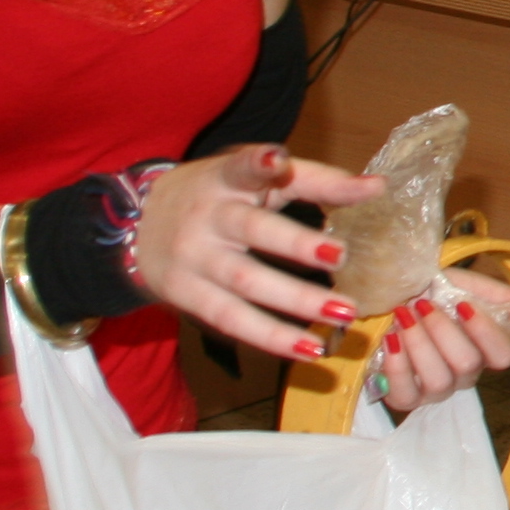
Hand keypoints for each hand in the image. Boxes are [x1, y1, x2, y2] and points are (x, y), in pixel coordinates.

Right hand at [128, 144, 386, 362]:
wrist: (132, 225)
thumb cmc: (215, 195)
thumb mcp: (253, 178)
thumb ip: (314, 180)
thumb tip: (377, 187)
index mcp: (224, 179)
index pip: (240, 167)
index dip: (257, 164)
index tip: (276, 161)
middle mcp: (207, 217)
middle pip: (251, 230)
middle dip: (295, 243)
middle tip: (339, 255)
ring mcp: (194, 259)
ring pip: (246, 282)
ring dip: (296, 300)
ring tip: (344, 312)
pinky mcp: (187, 295)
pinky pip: (231, 319)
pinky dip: (271, 336)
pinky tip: (309, 348)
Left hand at [369, 276, 509, 414]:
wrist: (393, 296)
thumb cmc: (435, 292)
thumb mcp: (473, 287)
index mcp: (486, 349)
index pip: (503, 356)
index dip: (484, 333)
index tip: (461, 304)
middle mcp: (465, 375)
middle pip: (467, 365)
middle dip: (441, 330)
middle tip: (422, 303)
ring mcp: (435, 390)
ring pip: (438, 381)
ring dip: (418, 343)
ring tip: (403, 316)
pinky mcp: (405, 397)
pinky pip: (405, 395)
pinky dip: (397, 365)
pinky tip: (391, 338)